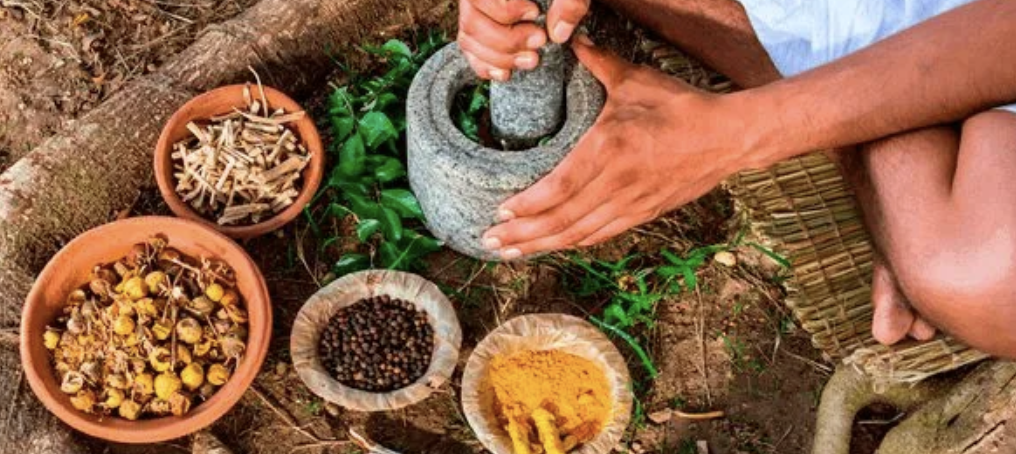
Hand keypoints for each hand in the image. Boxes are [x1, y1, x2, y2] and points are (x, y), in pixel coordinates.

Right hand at [457, 0, 589, 80]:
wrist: (554, 1)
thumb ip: (569, 2)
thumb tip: (558, 32)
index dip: (506, 9)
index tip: (534, 14)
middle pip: (471, 21)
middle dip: (507, 40)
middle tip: (538, 43)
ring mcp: (473, 13)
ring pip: (468, 39)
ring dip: (499, 58)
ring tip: (530, 60)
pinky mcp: (477, 32)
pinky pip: (469, 51)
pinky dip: (486, 66)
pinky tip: (507, 72)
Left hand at [482, 36, 749, 258]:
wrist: (730, 138)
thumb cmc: (682, 107)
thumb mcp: (636, 81)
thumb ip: (598, 63)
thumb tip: (570, 40)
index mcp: (611, 149)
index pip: (560, 187)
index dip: (528, 205)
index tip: (500, 210)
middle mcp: (618, 184)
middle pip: (562, 219)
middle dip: (522, 235)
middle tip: (488, 241)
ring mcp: (632, 204)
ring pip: (578, 234)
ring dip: (541, 246)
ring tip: (508, 251)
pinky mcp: (643, 214)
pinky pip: (600, 235)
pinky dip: (571, 243)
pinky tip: (550, 247)